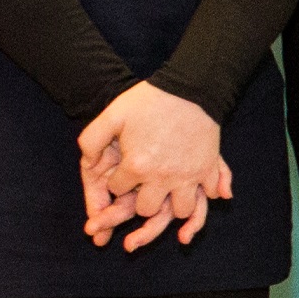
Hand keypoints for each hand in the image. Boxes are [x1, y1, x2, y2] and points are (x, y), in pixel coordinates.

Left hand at [78, 81, 228, 250]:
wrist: (189, 87)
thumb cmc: (148, 101)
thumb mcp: (112, 114)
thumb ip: (91, 141)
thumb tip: (89, 164)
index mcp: (137, 166)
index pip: (118, 190)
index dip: (117, 180)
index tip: (124, 168)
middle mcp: (162, 177)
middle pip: (147, 209)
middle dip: (142, 200)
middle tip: (143, 184)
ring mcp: (188, 175)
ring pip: (181, 211)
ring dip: (173, 203)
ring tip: (168, 189)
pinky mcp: (207, 168)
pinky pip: (209, 194)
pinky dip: (204, 192)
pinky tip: (194, 181)